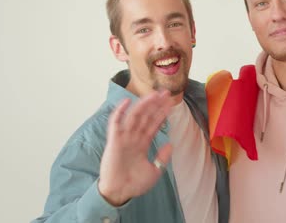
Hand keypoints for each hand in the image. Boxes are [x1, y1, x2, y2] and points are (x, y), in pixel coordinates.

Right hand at [98, 91, 172, 205]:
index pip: (153, 124)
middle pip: (146, 117)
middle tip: (165, 93)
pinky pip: (115, 123)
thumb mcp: (155, 171)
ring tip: (154, 95)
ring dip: (144, 105)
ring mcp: (124, 137)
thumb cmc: (134, 184)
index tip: (170, 103)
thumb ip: (162, 157)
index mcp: (143, 143)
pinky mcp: (114, 140)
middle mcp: (134, 137)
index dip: (161, 114)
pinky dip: (119, 112)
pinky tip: (126, 102)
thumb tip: (170, 144)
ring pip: (135, 116)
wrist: (119, 192)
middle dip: (156, 105)